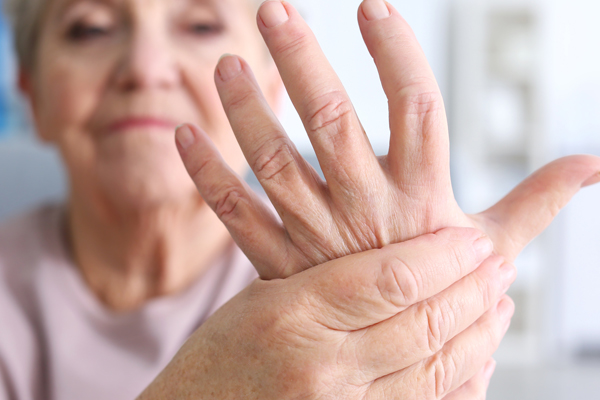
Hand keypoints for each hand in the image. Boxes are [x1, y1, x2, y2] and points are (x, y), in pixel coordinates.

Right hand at [139, 228, 511, 398]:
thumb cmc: (220, 356)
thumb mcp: (260, 299)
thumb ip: (329, 281)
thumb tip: (401, 262)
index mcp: (291, 313)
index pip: (391, 278)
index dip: (443, 256)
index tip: (472, 239)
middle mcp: (321, 366)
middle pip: (422, 322)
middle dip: (472, 291)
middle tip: (500, 265)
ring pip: (435, 369)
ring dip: (478, 334)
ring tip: (500, 305)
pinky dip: (462, 382)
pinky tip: (478, 358)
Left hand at [175, 0, 599, 279]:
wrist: (398, 362)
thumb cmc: (443, 290)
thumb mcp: (494, 247)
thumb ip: (537, 202)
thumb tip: (593, 166)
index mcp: (422, 198)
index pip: (417, 109)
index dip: (398, 55)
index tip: (372, 6)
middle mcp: (366, 212)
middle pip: (334, 125)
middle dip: (305, 64)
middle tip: (274, 10)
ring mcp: (318, 239)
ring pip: (276, 166)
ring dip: (248, 113)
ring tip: (226, 64)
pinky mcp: (281, 265)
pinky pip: (238, 218)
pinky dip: (208, 178)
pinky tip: (183, 136)